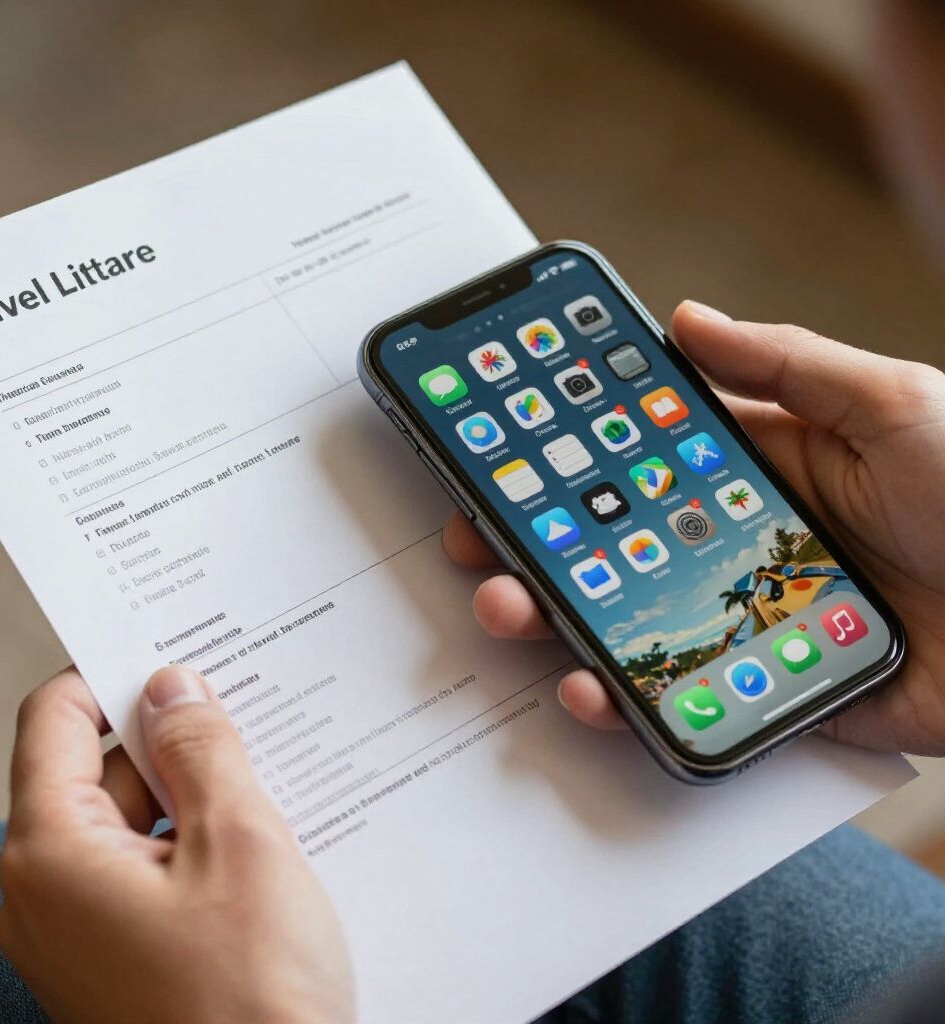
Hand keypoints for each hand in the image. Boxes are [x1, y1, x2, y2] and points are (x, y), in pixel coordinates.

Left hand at [0, 666, 353, 1023]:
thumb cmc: (253, 994)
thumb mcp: (239, 842)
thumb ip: (200, 749)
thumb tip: (170, 686)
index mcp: (51, 854)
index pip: (55, 721)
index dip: (110, 675)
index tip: (174, 653)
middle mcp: (46, 894)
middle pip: (98, 770)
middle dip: (172, 740)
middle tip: (250, 717)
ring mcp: (81, 934)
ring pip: (132, 823)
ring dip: (195, 795)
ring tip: (272, 784)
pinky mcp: (119, 961)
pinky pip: (148, 872)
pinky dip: (196, 844)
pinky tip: (261, 844)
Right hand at [444, 300, 944, 755]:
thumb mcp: (893, 405)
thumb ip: (788, 362)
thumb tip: (686, 318)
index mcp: (754, 470)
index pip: (636, 461)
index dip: (567, 459)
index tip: (501, 457)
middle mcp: (732, 545)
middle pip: (609, 546)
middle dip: (533, 543)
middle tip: (476, 539)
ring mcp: (740, 621)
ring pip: (625, 622)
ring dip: (553, 621)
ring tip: (510, 608)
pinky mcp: (760, 690)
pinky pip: (678, 699)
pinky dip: (626, 702)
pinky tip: (590, 687)